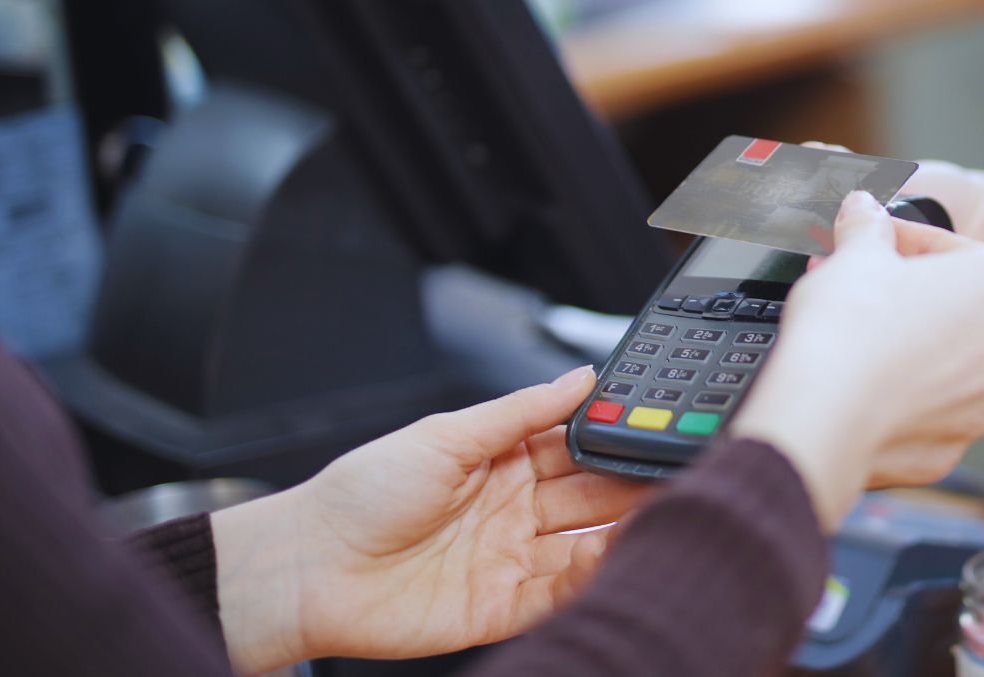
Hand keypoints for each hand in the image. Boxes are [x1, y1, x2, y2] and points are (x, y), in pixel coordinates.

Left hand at [212, 368, 646, 672]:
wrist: (310, 568)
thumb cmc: (361, 495)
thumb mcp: (446, 435)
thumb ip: (520, 411)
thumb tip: (580, 377)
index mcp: (502, 462)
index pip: (575, 445)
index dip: (613, 435)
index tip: (653, 423)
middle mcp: (515, 510)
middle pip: (591, 494)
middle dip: (632, 481)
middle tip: (674, 470)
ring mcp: (512, 559)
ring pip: (586, 543)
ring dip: (623, 529)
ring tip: (659, 512)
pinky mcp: (504, 607)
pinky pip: (561, 592)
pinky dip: (592, 575)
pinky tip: (614, 555)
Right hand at [731, 191, 983, 527]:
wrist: (823, 414)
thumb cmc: (850, 327)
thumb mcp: (856, 251)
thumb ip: (867, 224)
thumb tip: (863, 208)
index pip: (949, 249)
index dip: (898, 241)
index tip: (866, 242)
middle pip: (952, 308)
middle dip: (903, 294)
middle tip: (854, 284)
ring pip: (942, 363)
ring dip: (905, 346)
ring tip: (853, 335)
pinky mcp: (952, 450)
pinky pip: (925, 411)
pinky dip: (897, 397)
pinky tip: (859, 382)